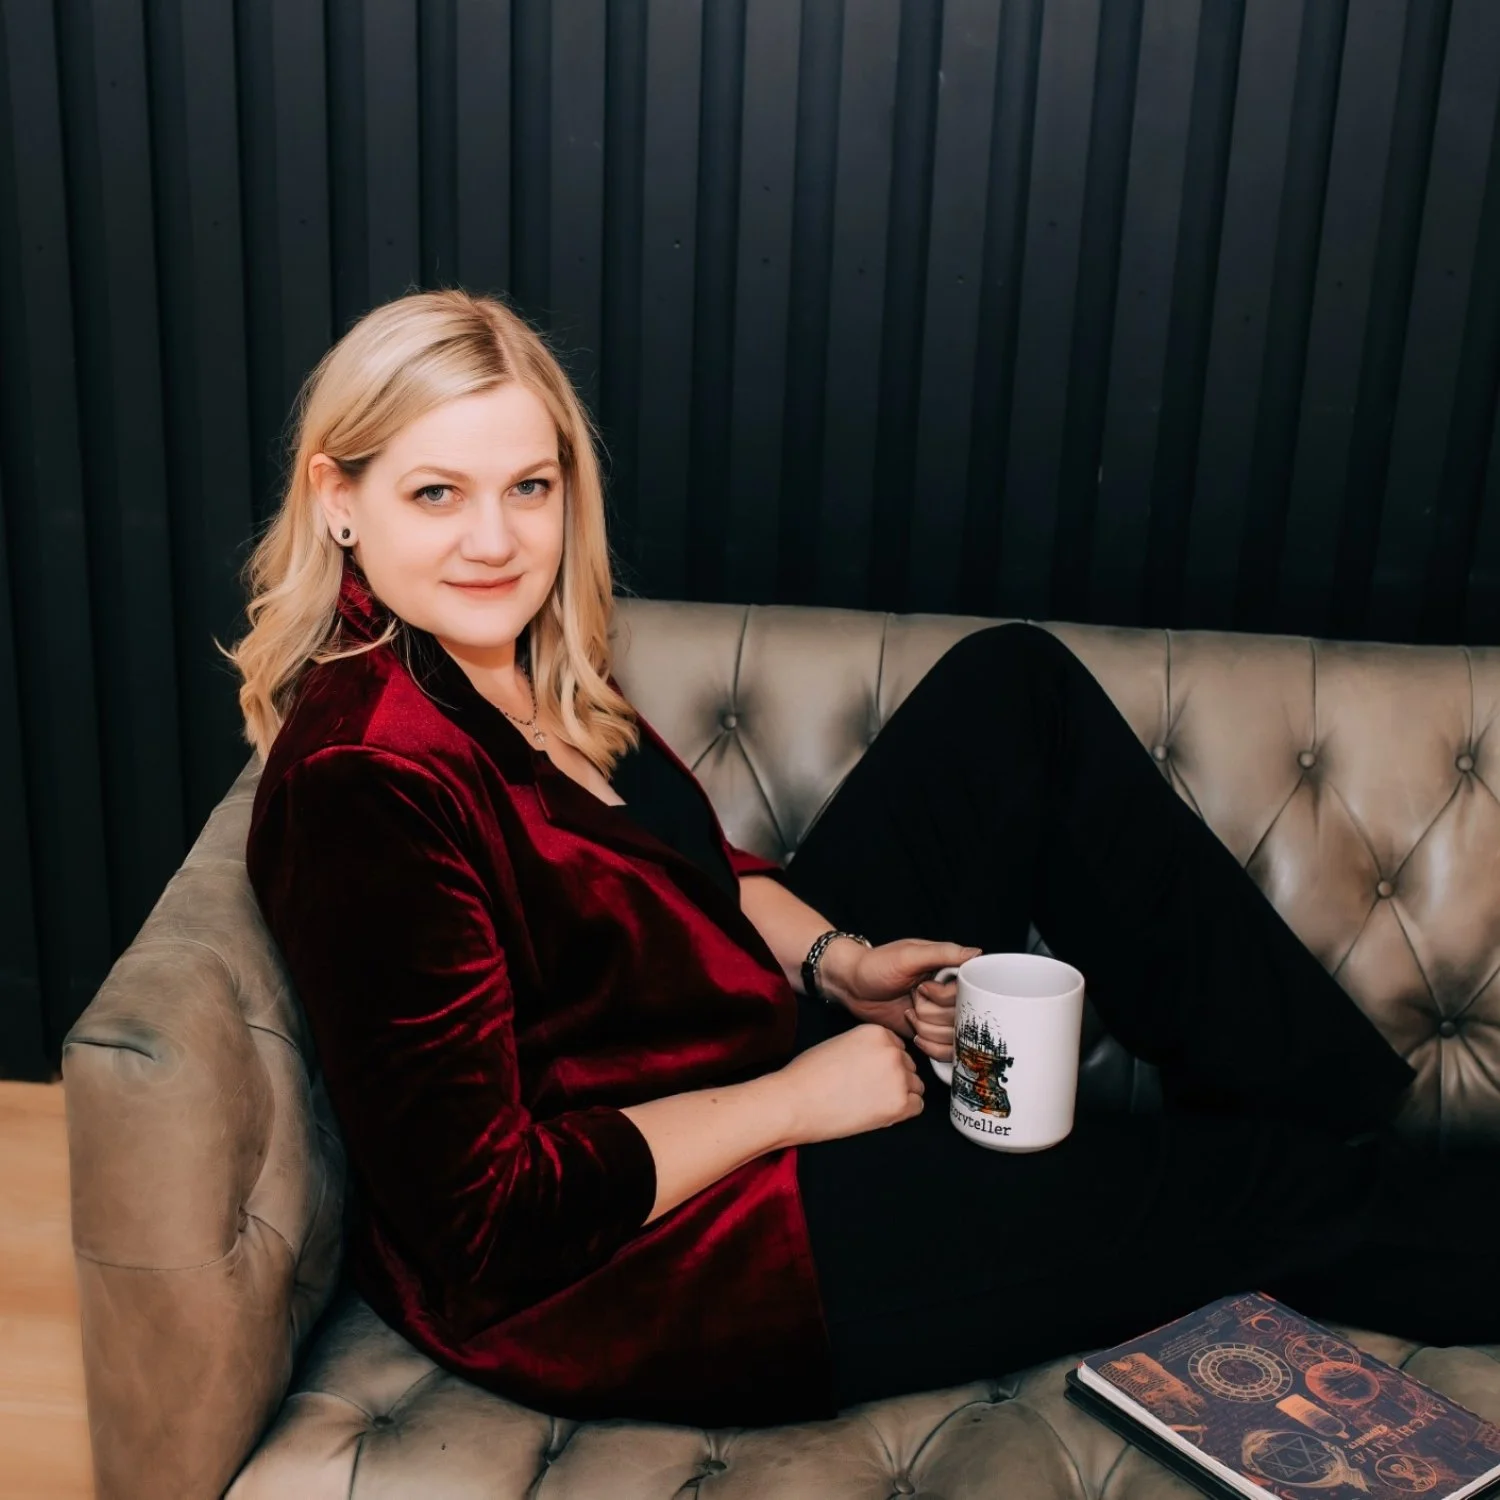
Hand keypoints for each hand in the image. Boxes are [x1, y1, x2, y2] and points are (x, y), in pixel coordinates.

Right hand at [772, 1024, 925, 1143]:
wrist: (794, 1102)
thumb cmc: (809, 1075)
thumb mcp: (842, 1043)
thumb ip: (869, 1047)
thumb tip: (885, 1062)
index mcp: (878, 1032)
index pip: (898, 1048)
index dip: (882, 1064)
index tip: (867, 1074)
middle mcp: (893, 1051)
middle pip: (908, 1066)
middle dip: (893, 1078)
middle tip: (866, 1090)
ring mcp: (898, 1077)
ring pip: (915, 1086)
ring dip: (899, 1094)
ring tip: (870, 1101)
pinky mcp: (899, 1104)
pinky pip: (917, 1106)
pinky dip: (902, 1111)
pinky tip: (878, 1111)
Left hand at [819, 938, 981, 1064]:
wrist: (852, 986)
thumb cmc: (877, 964)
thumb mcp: (909, 954)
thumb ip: (943, 953)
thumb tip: (976, 953)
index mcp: (951, 972)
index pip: (969, 993)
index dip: (944, 997)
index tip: (922, 989)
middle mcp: (952, 995)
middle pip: (961, 1018)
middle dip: (930, 1013)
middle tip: (912, 998)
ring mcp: (942, 1017)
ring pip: (953, 1037)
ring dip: (927, 1028)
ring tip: (910, 1013)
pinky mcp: (932, 1034)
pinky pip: (947, 1051)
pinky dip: (931, 1047)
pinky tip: (915, 1034)